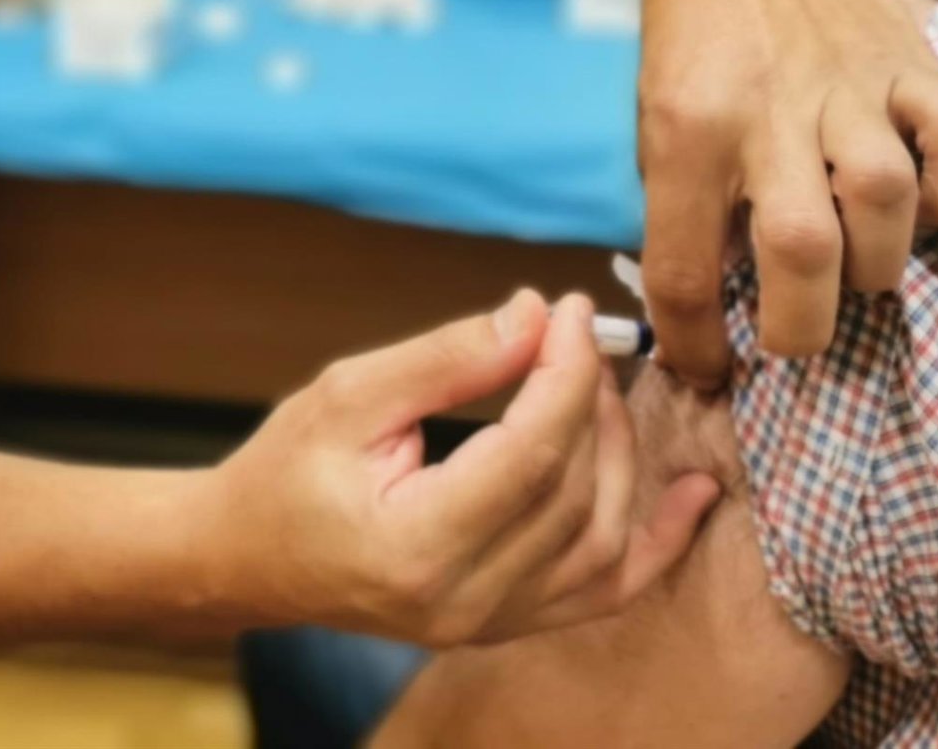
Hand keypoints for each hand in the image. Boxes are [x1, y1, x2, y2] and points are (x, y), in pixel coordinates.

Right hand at [191, 292, 718, 646]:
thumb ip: (448, 359)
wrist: (245, 557)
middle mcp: (463, 603)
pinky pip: (601, 590)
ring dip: (619, 454)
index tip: (570, 310)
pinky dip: (654, 542)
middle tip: (574, 333)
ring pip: (600, 541)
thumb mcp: (350, 393)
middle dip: (590, 401)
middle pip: (572, 493)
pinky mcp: (501, 625)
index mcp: (417, 546)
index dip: (565, 373)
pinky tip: (692, 496)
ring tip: (597, 385)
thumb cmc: (285, 469)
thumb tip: (534, 315)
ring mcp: (487, 626)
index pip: (531, 454)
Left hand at [639, 0, 937, 387]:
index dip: (696, 344)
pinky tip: (925, 199)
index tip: (709, 367)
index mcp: (688, 132)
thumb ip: (684, 210)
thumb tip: (711, 312)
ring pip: (885, 198)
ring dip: (877, 261)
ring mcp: (847, 83)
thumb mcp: (656, 125)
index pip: (686, 270)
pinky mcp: (906, 59)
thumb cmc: (689, 43)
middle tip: (796, 334)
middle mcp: (768, 111)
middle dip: (803, 326)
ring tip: (858, 262)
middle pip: (802, 250)